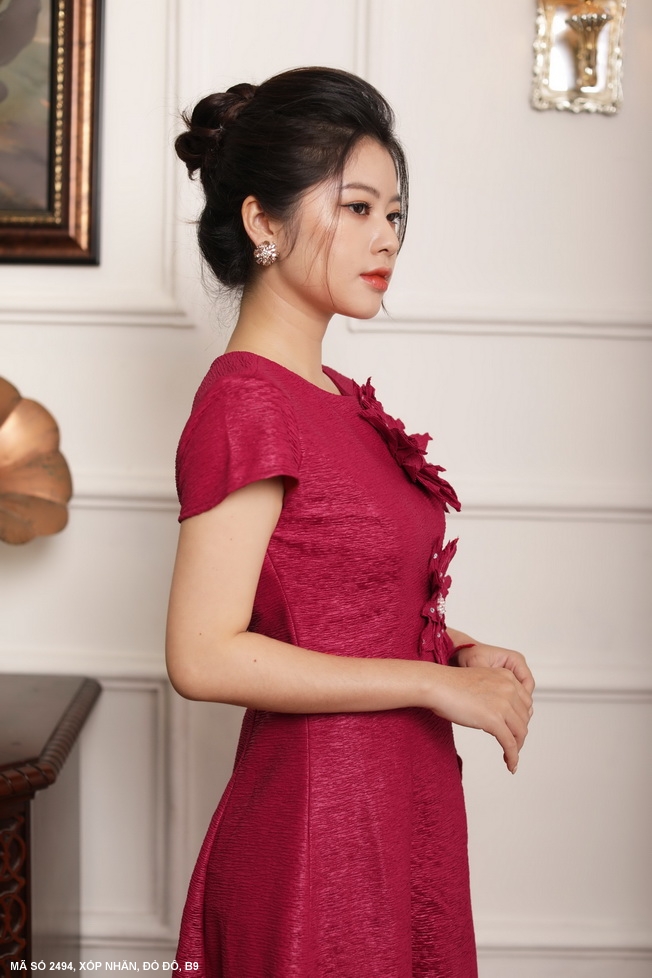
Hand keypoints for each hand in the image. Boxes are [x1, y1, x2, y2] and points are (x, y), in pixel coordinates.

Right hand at [428, 645, 533, 773]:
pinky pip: (509, 744)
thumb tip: (500, 714)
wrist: (436, 685)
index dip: (522, 718)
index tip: (517, 728)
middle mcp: (509, 688)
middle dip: (519, 733)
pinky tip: (510, 764)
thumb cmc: (450, 684)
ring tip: (511, 756)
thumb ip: (495, 692)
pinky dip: (513, 757)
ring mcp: (503, 704)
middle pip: (525, 718)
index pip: (526, 702)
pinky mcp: (494, 720)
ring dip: (517, 747)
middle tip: (512, 744)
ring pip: (520, 732)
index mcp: (507, 676)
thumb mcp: (481, 682)